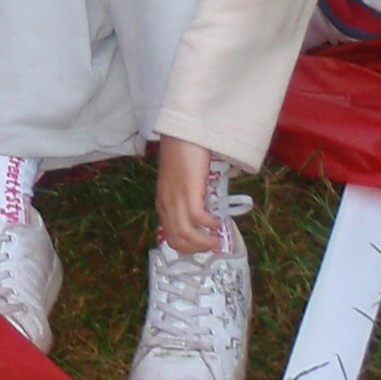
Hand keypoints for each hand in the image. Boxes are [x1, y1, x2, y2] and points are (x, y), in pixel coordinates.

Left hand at [155, 137, 219, 254]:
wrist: (182, 130)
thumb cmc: (182, 151)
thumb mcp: (179, 180)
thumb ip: (185, 195)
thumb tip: (204, 209)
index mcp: (163, 202)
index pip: (170, 236)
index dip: (188, 246)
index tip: (203, 244)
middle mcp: (166, 203)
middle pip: (176, 240)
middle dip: (196, 249)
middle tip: (212, 245)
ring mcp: (176, 197)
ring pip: (185, 234)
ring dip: (203, 242)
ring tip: (217, 238)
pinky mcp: (188, 190)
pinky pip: (197, 218)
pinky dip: (208, 225)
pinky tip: (217, 221)